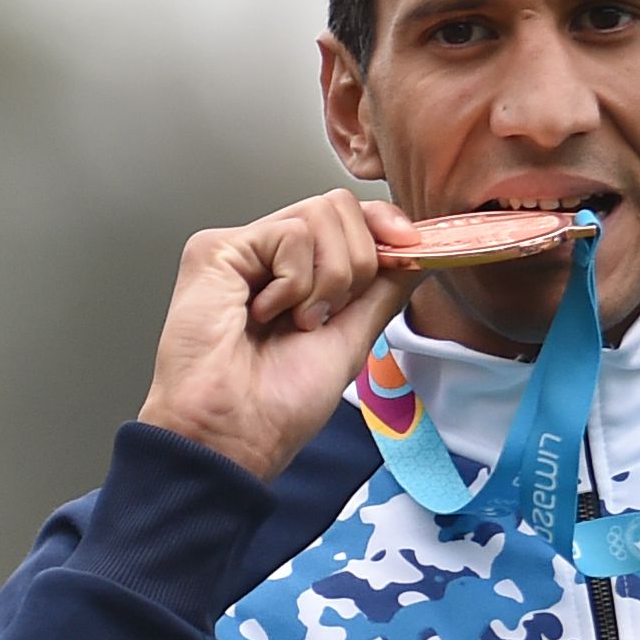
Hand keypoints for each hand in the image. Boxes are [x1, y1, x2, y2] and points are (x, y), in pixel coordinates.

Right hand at [139, 192, 421, 479]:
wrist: (238, 433)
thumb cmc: (277, 406)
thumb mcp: (353, 338)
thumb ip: (384, 289)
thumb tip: (422, 252)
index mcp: (296, 275)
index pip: (347, 217)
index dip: (383, 225)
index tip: (408, 249)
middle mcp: (266, 256)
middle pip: (339, 206)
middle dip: (356, 263)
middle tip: (324, 316)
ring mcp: (241, 249)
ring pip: (320, 214)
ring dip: (326, 280)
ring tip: (294, 321)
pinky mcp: (216, 249)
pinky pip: (291, 234)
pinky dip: (294, 283)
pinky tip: (264, 315)